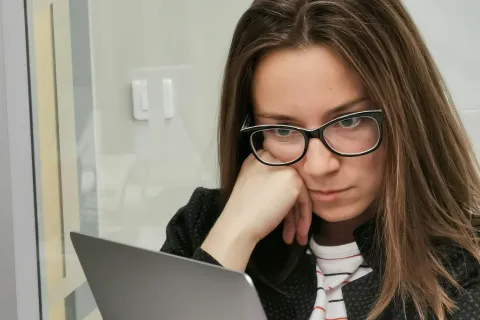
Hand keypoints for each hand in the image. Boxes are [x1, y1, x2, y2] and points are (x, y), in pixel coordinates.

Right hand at [201, 151, 311, 270]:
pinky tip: (297, 234)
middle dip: (294, 210)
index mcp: (259, 158)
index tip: (289, 214)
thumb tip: (291, 192)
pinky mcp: (293, 180)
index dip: (286, 196)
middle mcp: (272, 158)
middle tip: (295, 228)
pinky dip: (303, 218)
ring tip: (297, 236)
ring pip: (299, 193)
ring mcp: (284, 168)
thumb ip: (271, 181)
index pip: (280, 174)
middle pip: (291, 184)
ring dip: (299, 218)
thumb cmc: (243, 212)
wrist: (238, 224)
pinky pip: (305, 200)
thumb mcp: (253, 185)